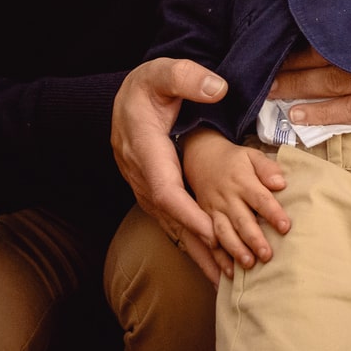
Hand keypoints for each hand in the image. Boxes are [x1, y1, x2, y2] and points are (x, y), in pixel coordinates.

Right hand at [113, 57, 283, 283]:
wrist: (123, 98)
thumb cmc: (147, 86)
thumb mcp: (163, 72)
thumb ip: (187, 77)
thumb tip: (216, 89)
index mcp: (145, 147)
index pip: (165, 188)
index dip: (187, 212)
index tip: (211, 230)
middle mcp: (141, 173)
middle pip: (169, 216)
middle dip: (198, 242)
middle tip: (227, 266)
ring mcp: (144, 186)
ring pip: (169, 224)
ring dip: (195, 251)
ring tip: (222, 278)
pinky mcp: (152, 192)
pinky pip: (170, 221)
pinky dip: (190, 242)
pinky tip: (209, 262)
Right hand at [182, 130, 292, 275]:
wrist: (201, 158)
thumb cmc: (234, 161)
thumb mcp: (251, 156)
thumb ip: (267, 168)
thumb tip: (281, 183)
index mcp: (242, 181)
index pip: (260, 198)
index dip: (272, 212)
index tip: (285, 227)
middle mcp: (227, 198)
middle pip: (242, 220)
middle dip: (254, 239)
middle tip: (267, 255)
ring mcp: (214, 211)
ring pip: (224, 233)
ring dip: (235, 250)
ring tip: (248, 265)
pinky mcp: (204, 220)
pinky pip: (209, 241)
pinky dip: (218, 258)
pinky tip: (227, 273)